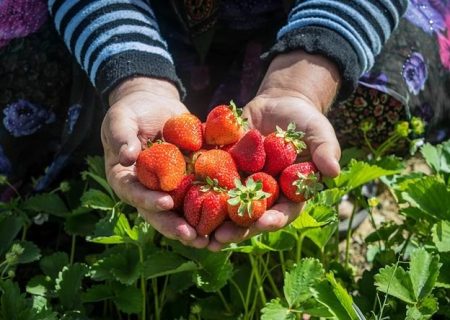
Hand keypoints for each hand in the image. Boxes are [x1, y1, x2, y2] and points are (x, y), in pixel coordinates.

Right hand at [101, 77, 207, 247]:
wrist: (154, 105)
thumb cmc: (131, 112)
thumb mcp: (120, 119)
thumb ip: (121, 136)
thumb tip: (126, 156)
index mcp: (126, 179)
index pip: (134, 194)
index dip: (148, 201)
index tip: (166, 203)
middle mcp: (148, 190)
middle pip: (160, 212)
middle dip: (175, 226)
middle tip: (192, 237)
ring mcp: (170, 187)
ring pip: (182, 211)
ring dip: (196, 226)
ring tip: (212, 239)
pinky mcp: (189, 179)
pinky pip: (200, 195)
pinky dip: (213, 207)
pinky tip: (228, 215)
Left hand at [208, 51, 341, 250]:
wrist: (277, 105)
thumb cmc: (303, 121)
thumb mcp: (318, 131)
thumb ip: (325, 150)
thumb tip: (334, 172)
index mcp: (289, 193)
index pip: (283, 212)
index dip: (273, 219)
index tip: (262, 223)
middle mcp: (265, 195)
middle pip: (251, 218)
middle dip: (237, 229)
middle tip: (221, 239)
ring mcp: (243, 185)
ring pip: (228, 207)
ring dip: (213, 220)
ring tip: (198, 231)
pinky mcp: (225, 172)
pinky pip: (211, 184)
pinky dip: (198, 193)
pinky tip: (182, 200)